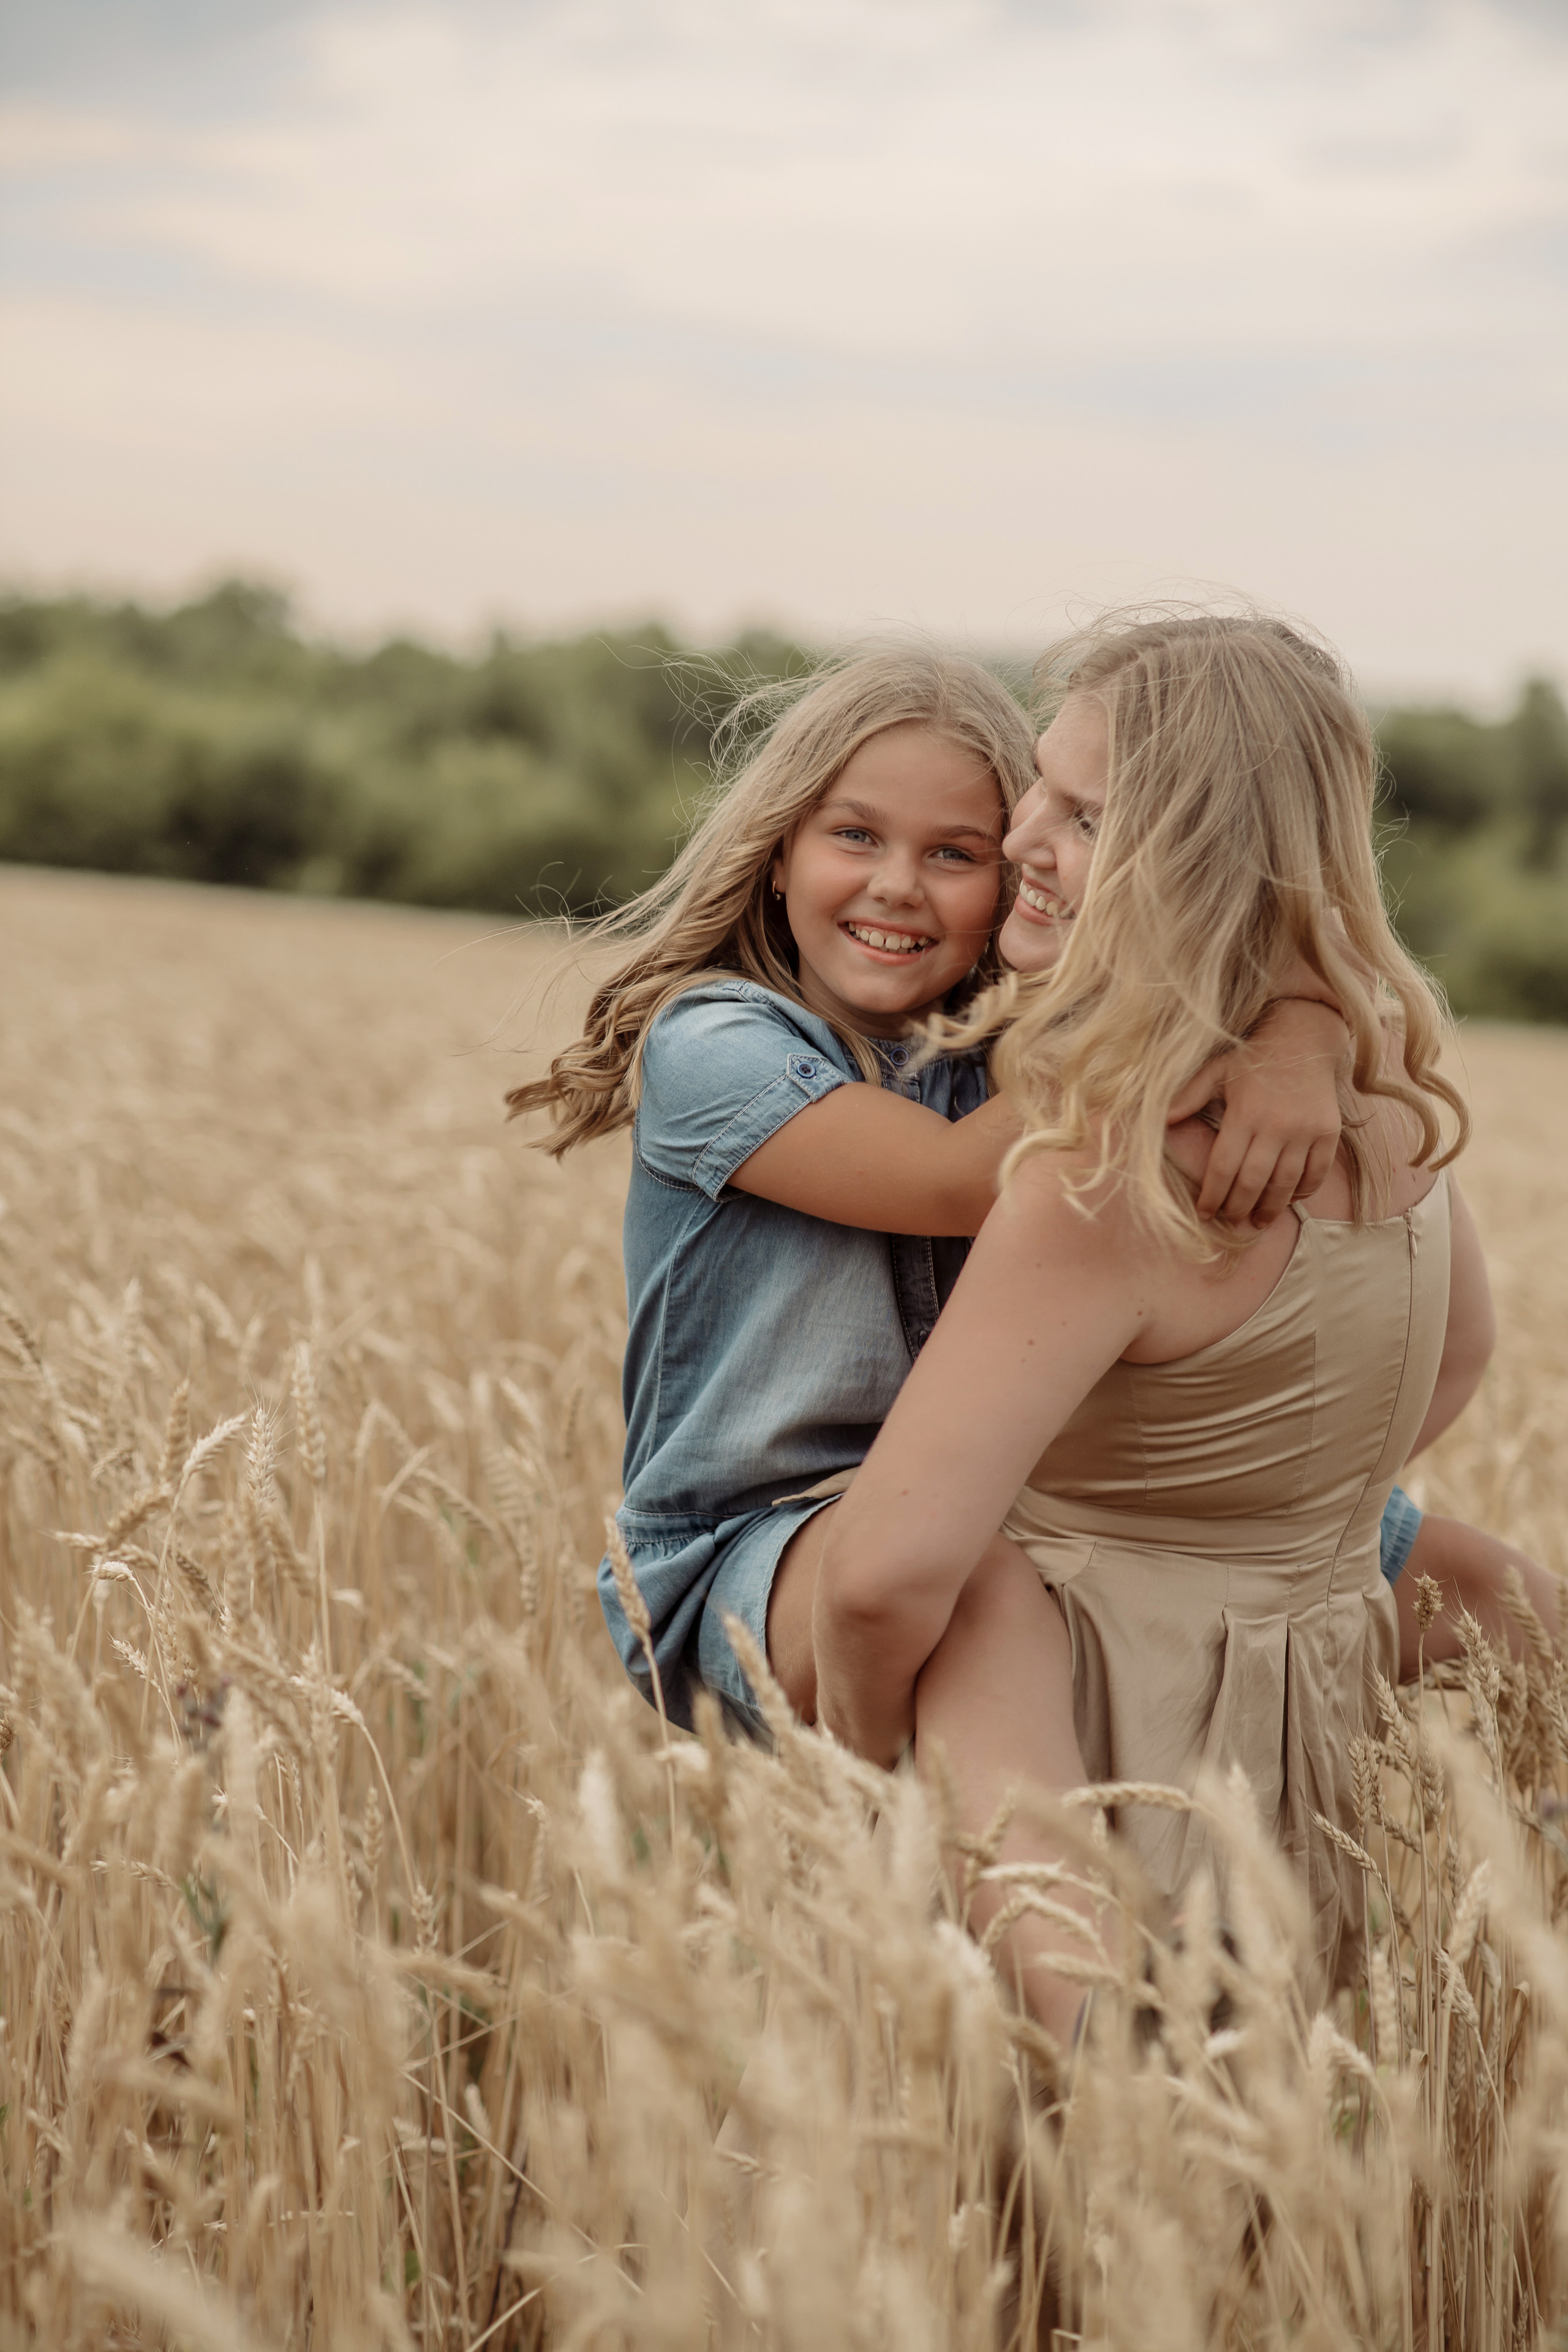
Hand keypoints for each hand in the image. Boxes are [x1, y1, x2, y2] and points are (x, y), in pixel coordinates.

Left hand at [1169, 999, 1346, 1227]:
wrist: (1303, 1039)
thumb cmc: (1252, 1059)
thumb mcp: (1216, 1071)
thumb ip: (1189, 1096)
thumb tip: (1160, 1120)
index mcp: (1244, 1113)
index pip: (1223, 1167)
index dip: (1212, 1196)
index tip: (1205, 1213)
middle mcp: (1275, 1125)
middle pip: (1253, 1181)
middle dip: (1239, 1208)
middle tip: (1231, 1222)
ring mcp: (1305, 1130)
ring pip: (1286, 1183)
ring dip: (1271, 1208)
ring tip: (1259, 1221)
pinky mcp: (1328, 1132)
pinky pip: (1316, 1172)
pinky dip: (1303, 1191)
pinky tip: (1290, 1200)